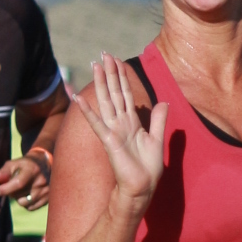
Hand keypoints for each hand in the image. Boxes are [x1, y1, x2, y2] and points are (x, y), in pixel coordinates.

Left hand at [0, 154, 49, 207]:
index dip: (6, 189)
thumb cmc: (26, 165)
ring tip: (21, 190)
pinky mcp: (48, 198)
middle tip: (12, 185)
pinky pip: (31, 207)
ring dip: (19, 198)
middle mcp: (41, 181)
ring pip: (24, 203)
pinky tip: (27, 195)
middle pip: (19, 195)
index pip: (19, 183)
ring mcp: (45, 191)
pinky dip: (26, 204)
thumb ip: (4, 171)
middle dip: (11, 192)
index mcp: (32, 170)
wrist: (44, 164)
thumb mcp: (14, 164)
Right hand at [70, 55, 167, 209]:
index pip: (125, 94)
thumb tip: (163, 101)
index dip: (122, 77)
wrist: (142, 187)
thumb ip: (158, 120)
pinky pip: (96, 123)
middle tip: (104, 54)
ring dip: (100, 84)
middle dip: (110, 73)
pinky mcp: (108, 141)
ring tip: (95, 66)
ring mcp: (113, 130)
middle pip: (114, 93)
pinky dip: (87, 110)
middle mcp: (120, 123)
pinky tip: (78, 98)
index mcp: (131, 122)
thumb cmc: (147, 167)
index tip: (117, 60)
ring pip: (106, 101)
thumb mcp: (157, 139)